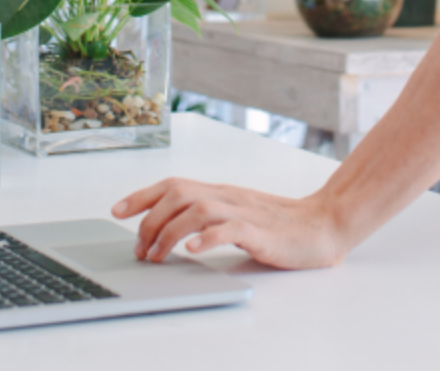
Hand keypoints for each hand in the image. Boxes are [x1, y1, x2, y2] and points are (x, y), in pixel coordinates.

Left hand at [111, 178, 344, 268]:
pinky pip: (229, 230)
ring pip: (197, 210)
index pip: (173, 184)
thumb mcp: (237, 216)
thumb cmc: (279, 225)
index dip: (142, 195)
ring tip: (157, 255)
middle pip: (178, 194)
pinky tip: (192, 251)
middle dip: (149, 220)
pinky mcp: (261, 232)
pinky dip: (207, 238)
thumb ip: (209, 218)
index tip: (117, 210)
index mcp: (220, 193)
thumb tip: (170, 231)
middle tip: (139, 249)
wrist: (323, 225)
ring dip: (169, 233)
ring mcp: (244, 212)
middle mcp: (227, 197)